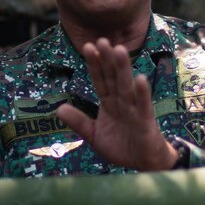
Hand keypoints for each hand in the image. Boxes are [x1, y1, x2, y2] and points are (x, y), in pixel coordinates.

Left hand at [57, 39, 177, 171]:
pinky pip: (143, 106)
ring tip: (119, 50)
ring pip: (126, 86)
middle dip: (107, 60)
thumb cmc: (121, 147)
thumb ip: (79, 122)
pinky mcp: (145, 121)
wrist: (143, 164)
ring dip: (123, 69)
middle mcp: (121, 102)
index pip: (100, 80)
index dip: (94, 65)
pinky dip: (142, 93)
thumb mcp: (94, 135)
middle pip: (113, 78)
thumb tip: (59, 109)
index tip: (88, 46)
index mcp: (109, 104)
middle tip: (102, 40)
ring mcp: (134, 110)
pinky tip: (140, 79)